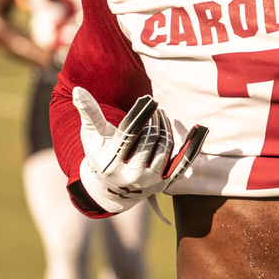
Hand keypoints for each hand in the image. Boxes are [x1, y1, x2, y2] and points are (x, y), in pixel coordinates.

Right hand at [73, 88, 206, 214]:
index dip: (140, 113)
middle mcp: (130, 174)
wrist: (110, 189)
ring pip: (165, 146)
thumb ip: (89, 113)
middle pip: (149, 137)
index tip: (149, 99)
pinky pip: (183, 162)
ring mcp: (149, 181)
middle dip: (153, 118)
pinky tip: (201, 128)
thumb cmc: (100, 154)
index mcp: (110, 161)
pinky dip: (193, 145)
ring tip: (161, 116)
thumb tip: (78, 89)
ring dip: (165, 127)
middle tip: (155, 107)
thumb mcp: (92, 135)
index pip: (129, 132)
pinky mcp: (164, 184)